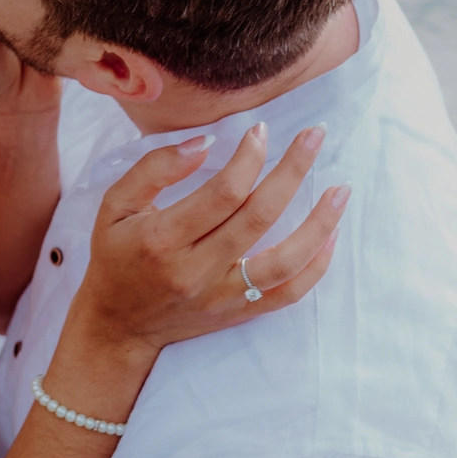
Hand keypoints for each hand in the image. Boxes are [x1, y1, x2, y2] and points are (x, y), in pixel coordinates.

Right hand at [66, 122, 344, 365]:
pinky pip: (287, 294)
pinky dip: (315, 267)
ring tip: (341, 189)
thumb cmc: (116, 256)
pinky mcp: (237, 314)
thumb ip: (154, 169)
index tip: (260, 131)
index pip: (222, 192)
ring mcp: (220, 297)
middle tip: (314, 136)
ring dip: (319, 223)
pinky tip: (330, 236)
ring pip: (283, 261)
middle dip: (292, 170)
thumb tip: (205, 142)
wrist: (118, 326)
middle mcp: (195, 271)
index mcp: (162, 239)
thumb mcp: (115, 205)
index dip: (248, 157)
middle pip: (258, 217)